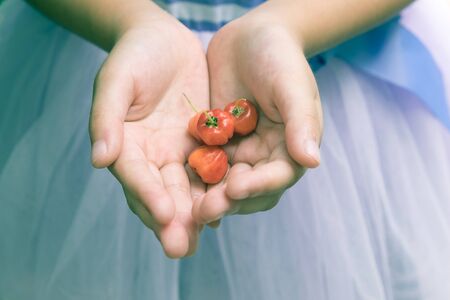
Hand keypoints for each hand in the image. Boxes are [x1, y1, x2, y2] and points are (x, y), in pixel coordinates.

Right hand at [89, 13, 208, 257]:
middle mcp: (151, 156)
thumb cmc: (135, 55)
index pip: (135, 176)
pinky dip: (216, 190)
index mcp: (126, 145)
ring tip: (205, 237)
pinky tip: (227, 208)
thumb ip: (106, 118)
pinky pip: (210, 171)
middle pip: (160, 192)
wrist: (164, 39)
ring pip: (186, 189)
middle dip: (171, 221)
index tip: (164, 215)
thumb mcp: (116, 80)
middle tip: (182, 248)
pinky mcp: (202, 144)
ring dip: (195, 215)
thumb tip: (99, 160)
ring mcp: (177, 152)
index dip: (147, 195)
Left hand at [193, 12, 322, 222]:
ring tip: (187, 208)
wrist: (251, 36)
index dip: (258, 186)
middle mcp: (266, 155)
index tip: (236, 189)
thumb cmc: (279, 56)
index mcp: (290, 147)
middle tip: (204, 210)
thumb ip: (302, 121)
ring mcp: (239, 151)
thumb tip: (312, 162)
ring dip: (207, 196)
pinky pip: (203, 164)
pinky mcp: (216, 143)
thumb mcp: (292, 84)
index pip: (277, 176)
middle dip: (228, 201)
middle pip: (249, 188)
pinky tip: (174, 185)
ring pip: (223, 182)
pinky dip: (193, 176)